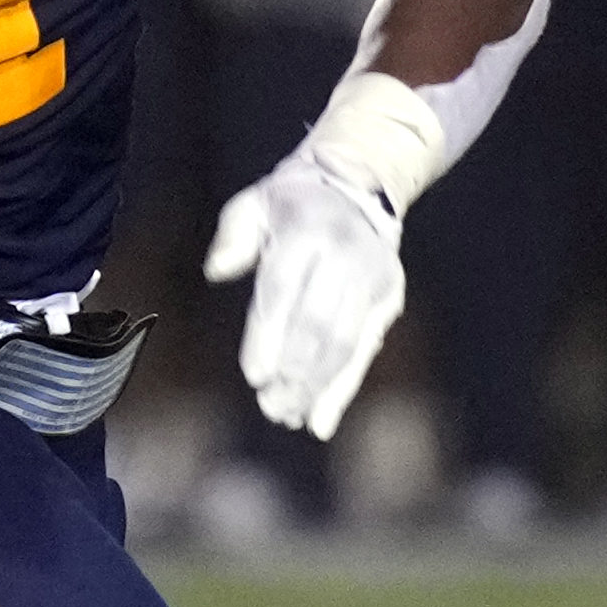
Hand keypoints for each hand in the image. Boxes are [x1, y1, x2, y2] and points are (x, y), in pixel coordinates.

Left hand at [203, 75, 441, 439]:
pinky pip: (363, 350)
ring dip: (315, 387)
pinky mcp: (389, 297)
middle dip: (293, 370)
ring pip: (343, 342)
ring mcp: (372, 277)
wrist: (359, 184)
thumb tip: (216, 270)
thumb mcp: (254, 204)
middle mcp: (345, 254)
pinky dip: (343, 390)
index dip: (269, 334)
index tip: (254, 375)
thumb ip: (233, 236)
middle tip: (269, 405)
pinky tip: (320, 422)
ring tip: (287, 415)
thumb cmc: (290, 205)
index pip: (285, 289)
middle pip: (318, 323)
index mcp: (306, 230)